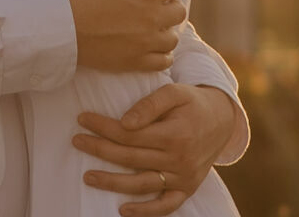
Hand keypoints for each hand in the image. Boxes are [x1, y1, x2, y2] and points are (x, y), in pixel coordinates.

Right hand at [58, 0, 186, 73]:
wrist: (58, 25)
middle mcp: (151, 20)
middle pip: (179, 12)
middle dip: (173, 2)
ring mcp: (143, 44)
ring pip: (172, 38)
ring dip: (169, 28)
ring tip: (158, 21)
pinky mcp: (132, 63)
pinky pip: (161, 63)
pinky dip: (163, 54)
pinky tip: (155, 45)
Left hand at [73, 83, 237, 215]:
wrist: (222, 120)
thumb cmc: (193, 102)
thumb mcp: (174, 93)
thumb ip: (149, 105)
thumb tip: (124, 122)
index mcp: (174, 133)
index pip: (130, 133)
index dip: (104, 127)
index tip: (83, 119)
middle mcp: (178, 159)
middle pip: (131, 157)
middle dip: (100, 149)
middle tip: (77, 141)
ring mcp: (183, 178)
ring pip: (142, 184)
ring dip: (112, 182)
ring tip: (88, 176)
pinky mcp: (187, 189)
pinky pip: (165, 206)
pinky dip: (145, 211)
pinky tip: (123, 209)